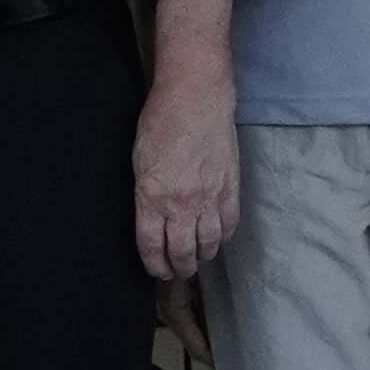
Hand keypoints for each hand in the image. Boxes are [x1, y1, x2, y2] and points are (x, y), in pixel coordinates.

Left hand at [132, 69, 239, 283]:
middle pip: (182, 251)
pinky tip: (218, 240)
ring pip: (208, 244)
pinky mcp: (230, 188)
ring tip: (198, 259)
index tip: (157, 271)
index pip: (151, 245)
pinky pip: (229, 225)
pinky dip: (223, 238)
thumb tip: (152, 216)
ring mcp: (209, 198)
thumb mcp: (139, 160)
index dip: (154, 264)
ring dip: (202, 257)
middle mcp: (181, 204)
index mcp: (151, 197)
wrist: (197, 98)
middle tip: (178, 271)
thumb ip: (145, 193)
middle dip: (179, 267)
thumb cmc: (161, 121)